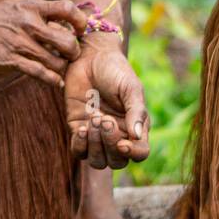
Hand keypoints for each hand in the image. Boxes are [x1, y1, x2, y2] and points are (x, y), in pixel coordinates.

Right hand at [0, 0, 87, 89]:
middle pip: (66, 41)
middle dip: (74, 51)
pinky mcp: (10, 60)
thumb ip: (42, 13)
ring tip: (61, 67)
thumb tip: (69, 23)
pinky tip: (57, 81)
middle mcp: (29, 23)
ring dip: (62, 67)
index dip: (80, 20)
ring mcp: (19, 43)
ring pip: (55, 61)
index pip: (67, 8)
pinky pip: (39, 73)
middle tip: (71, 54)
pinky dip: (52, 79)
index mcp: (33, 7)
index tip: (80, 30)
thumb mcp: (20, 6)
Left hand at [65, 44, 149, 169]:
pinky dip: (80, 145)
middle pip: (117, 161)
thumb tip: (137, 136)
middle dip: (110, 144)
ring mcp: (97, 135)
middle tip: (104, 119)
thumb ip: (136, 111)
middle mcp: (118, 135)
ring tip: (93, 118)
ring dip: (95, 146)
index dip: (133, 153)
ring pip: (98, 161)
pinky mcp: (78, 129)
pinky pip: (79, 151)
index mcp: (136, 127)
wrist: (90, 57)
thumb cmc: (115, 70)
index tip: (123, 143)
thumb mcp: (130, 88)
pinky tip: (82, 127)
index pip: (140, 152)